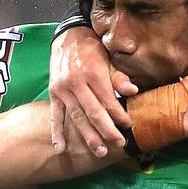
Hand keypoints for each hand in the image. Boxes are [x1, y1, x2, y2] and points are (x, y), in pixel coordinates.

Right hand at [48, 27, 136, 154]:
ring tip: (98, 151)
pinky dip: (57, 132)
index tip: (128, 125)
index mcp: (92, 73)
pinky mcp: (53, 93)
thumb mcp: (108, 58)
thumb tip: (133, 92)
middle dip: (106, 130)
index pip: (108, 100)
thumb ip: (119, 77)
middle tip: (118, 143)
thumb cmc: (93, 49)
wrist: (68, 37)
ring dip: (88, 136)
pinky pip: (55, 115)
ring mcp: (62, 89)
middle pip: (93, 112)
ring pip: (76, 117)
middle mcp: (76, 82)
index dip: (118, 114)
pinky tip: (61, 148)